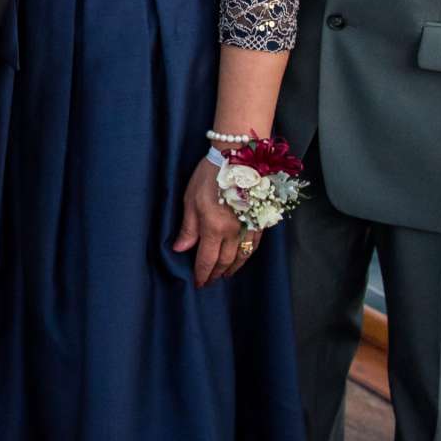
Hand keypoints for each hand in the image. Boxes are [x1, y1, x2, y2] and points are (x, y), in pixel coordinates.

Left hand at [173, 156, 257, 286]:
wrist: (238, 157)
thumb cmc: (209, 175)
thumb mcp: (191, 199)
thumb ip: (188, 228)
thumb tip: (180, 249)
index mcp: (213, 227)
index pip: (207, 259)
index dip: (202, 274)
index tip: (199, 282)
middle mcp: (233, 231)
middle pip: (225, 261)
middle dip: (216, 274)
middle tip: (210, 281)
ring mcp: (249, 227)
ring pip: (242, 256)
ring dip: (232, 269)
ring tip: (225, 275)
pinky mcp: (260, 221)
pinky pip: (254, 245)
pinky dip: (247, 256)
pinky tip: (242, 258)